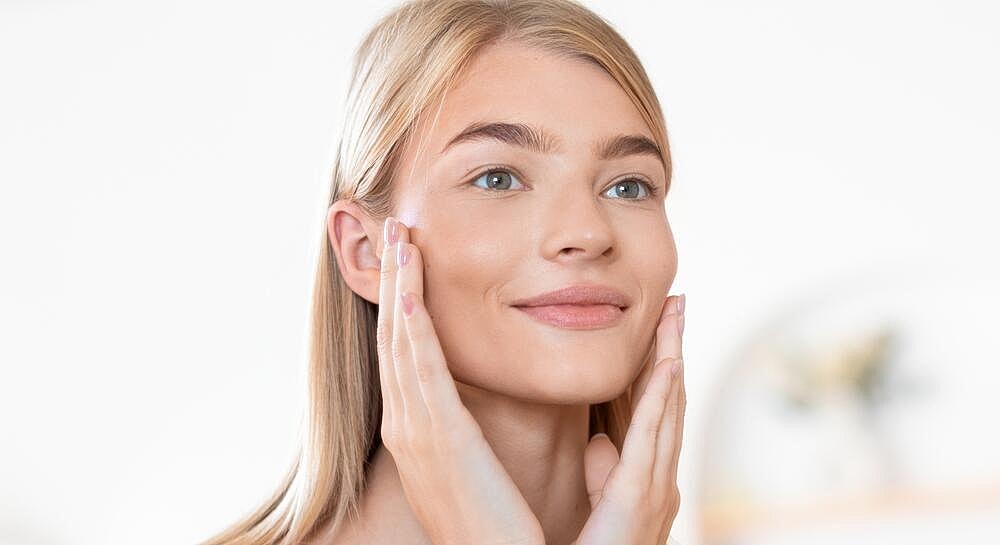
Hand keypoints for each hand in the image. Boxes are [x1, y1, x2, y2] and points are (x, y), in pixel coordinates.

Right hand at [376, 216, 545, 544]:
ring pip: (401, 342)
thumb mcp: (470, 465)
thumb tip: (474, 409)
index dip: (402, 301)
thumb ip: (467, 431)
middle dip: (392, 280)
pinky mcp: (438, 436)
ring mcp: (416, 429)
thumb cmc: (491, 522)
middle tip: (392, 228)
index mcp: (418, 428)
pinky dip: (411, 326)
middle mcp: (407, 423)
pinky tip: (409, 291)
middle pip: (393, 336)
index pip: (404, 351)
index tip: (407, 259)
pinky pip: (420, 369)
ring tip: (399, 238)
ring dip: (398, 287)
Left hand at [573, 294, 686, 544]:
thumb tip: (598, 444)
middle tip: (678, 303)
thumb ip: (604, 473)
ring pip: (667, 407)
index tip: (663, 327)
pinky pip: (651, 435)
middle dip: (674, 348)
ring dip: (671, 357)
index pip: (658, 410)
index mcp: (652, 478)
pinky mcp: (638, 494)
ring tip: (674, 315)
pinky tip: (667, 363)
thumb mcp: (603, 504)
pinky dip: (660, 396)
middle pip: (670, 399)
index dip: (661, 366)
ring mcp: (656, 485)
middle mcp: (663, 477)